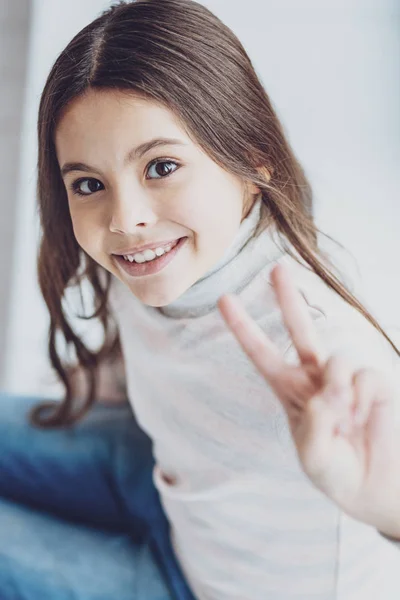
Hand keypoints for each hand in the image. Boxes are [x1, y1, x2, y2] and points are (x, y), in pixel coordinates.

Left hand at [217, 262, 399, 536]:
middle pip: (298, 328)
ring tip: (346, 419)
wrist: (376, 485)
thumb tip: (329, 390)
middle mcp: (315, 377)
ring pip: (336, 358)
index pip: (261, 353)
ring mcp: (344, 377)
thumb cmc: (337, 471)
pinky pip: (363, 378)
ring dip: (338, 390)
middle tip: (278, 267)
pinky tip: (365, 418)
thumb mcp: (314, 455)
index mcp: (290, 391)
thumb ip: (314, 423)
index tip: (225, 299)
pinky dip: (362, 400)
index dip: (244, 327)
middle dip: (288, 297)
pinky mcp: (372, 382)